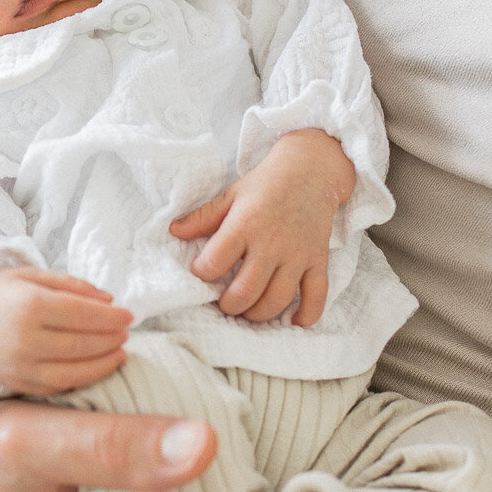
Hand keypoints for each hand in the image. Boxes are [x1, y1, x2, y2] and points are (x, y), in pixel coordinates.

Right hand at [0, 264, 132, 392]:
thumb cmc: (2, 290)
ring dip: (102, 365)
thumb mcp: (35, 275)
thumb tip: (110, 301)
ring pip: (72, 373)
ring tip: (120, 354)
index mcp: (29, 306)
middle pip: (80, 344)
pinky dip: (81, 380)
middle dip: (110, 339)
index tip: (129, 315)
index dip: (111, 317)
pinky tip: (96, 368)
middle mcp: (23, 339)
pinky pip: (56, 387)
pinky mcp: (16, 383)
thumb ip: (73, 286)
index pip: (82, 314)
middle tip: (126, 333)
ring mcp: (18, 366)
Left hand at [169, 129, 354, 325]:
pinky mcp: (318, 259)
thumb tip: (173, 231)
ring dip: (259, 314)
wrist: (311, 169)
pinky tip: (295, 322)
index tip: (201, 272)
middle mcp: (271, 243)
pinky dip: (308, 314)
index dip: (202, 273)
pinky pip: (317, 294)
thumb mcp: (231, 195)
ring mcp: (297, 254)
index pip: (214, 263)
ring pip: (277, 299)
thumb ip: (203, 217)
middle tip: (224, 303)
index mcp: (244, 225)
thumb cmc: (266, 183)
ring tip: (249, 311)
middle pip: (245, 291)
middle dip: (229, 306)